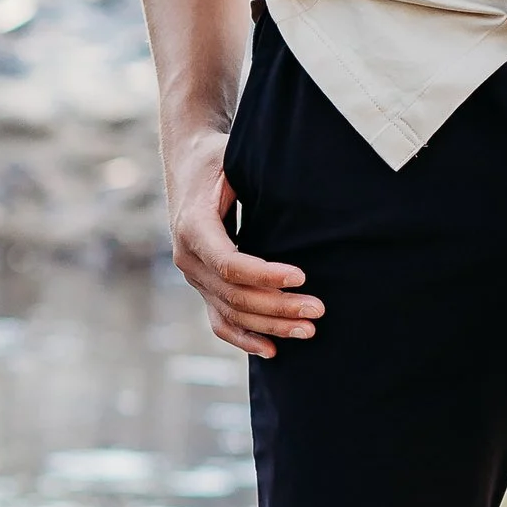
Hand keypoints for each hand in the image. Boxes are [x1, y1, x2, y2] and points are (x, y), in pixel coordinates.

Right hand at [166, 128, 323, 357]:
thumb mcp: (232, 159)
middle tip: (318, 310)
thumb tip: (301, 191)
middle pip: (235, 296)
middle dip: (278, 307)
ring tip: (308, 329)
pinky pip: (220, 320)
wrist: (188, 162)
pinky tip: (273, 349)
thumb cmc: (218, 158)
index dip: (266, 276)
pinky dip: (245, 338)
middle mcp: (188, 258)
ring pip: (231, 313)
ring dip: (270, 325)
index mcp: (193, 227)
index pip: (230, 264)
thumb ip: (255, 178)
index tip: (301, 276)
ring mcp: (194, 276)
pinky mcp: (203, 285)